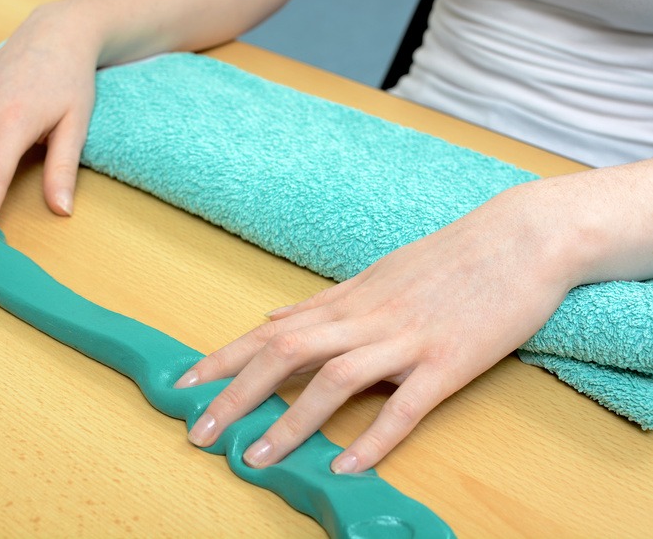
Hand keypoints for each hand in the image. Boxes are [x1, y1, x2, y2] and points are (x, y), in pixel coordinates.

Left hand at [175, 182, 580, 472]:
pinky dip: (374, 437)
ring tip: (255, 458)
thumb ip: (321, 301)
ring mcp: (406, 339)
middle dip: (236, 394)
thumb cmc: (446, 257)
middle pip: (286, 353)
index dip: (223, 360)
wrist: (519, 237)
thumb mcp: (374, 274)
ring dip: (290, 421)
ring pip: (334, 380)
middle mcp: (366, 318)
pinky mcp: (450, 361)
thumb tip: (272, 314)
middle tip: (199, 433)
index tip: (183, 386)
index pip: (270, 331)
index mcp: (347, 300)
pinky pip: (405, 405)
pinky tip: (345, 465)